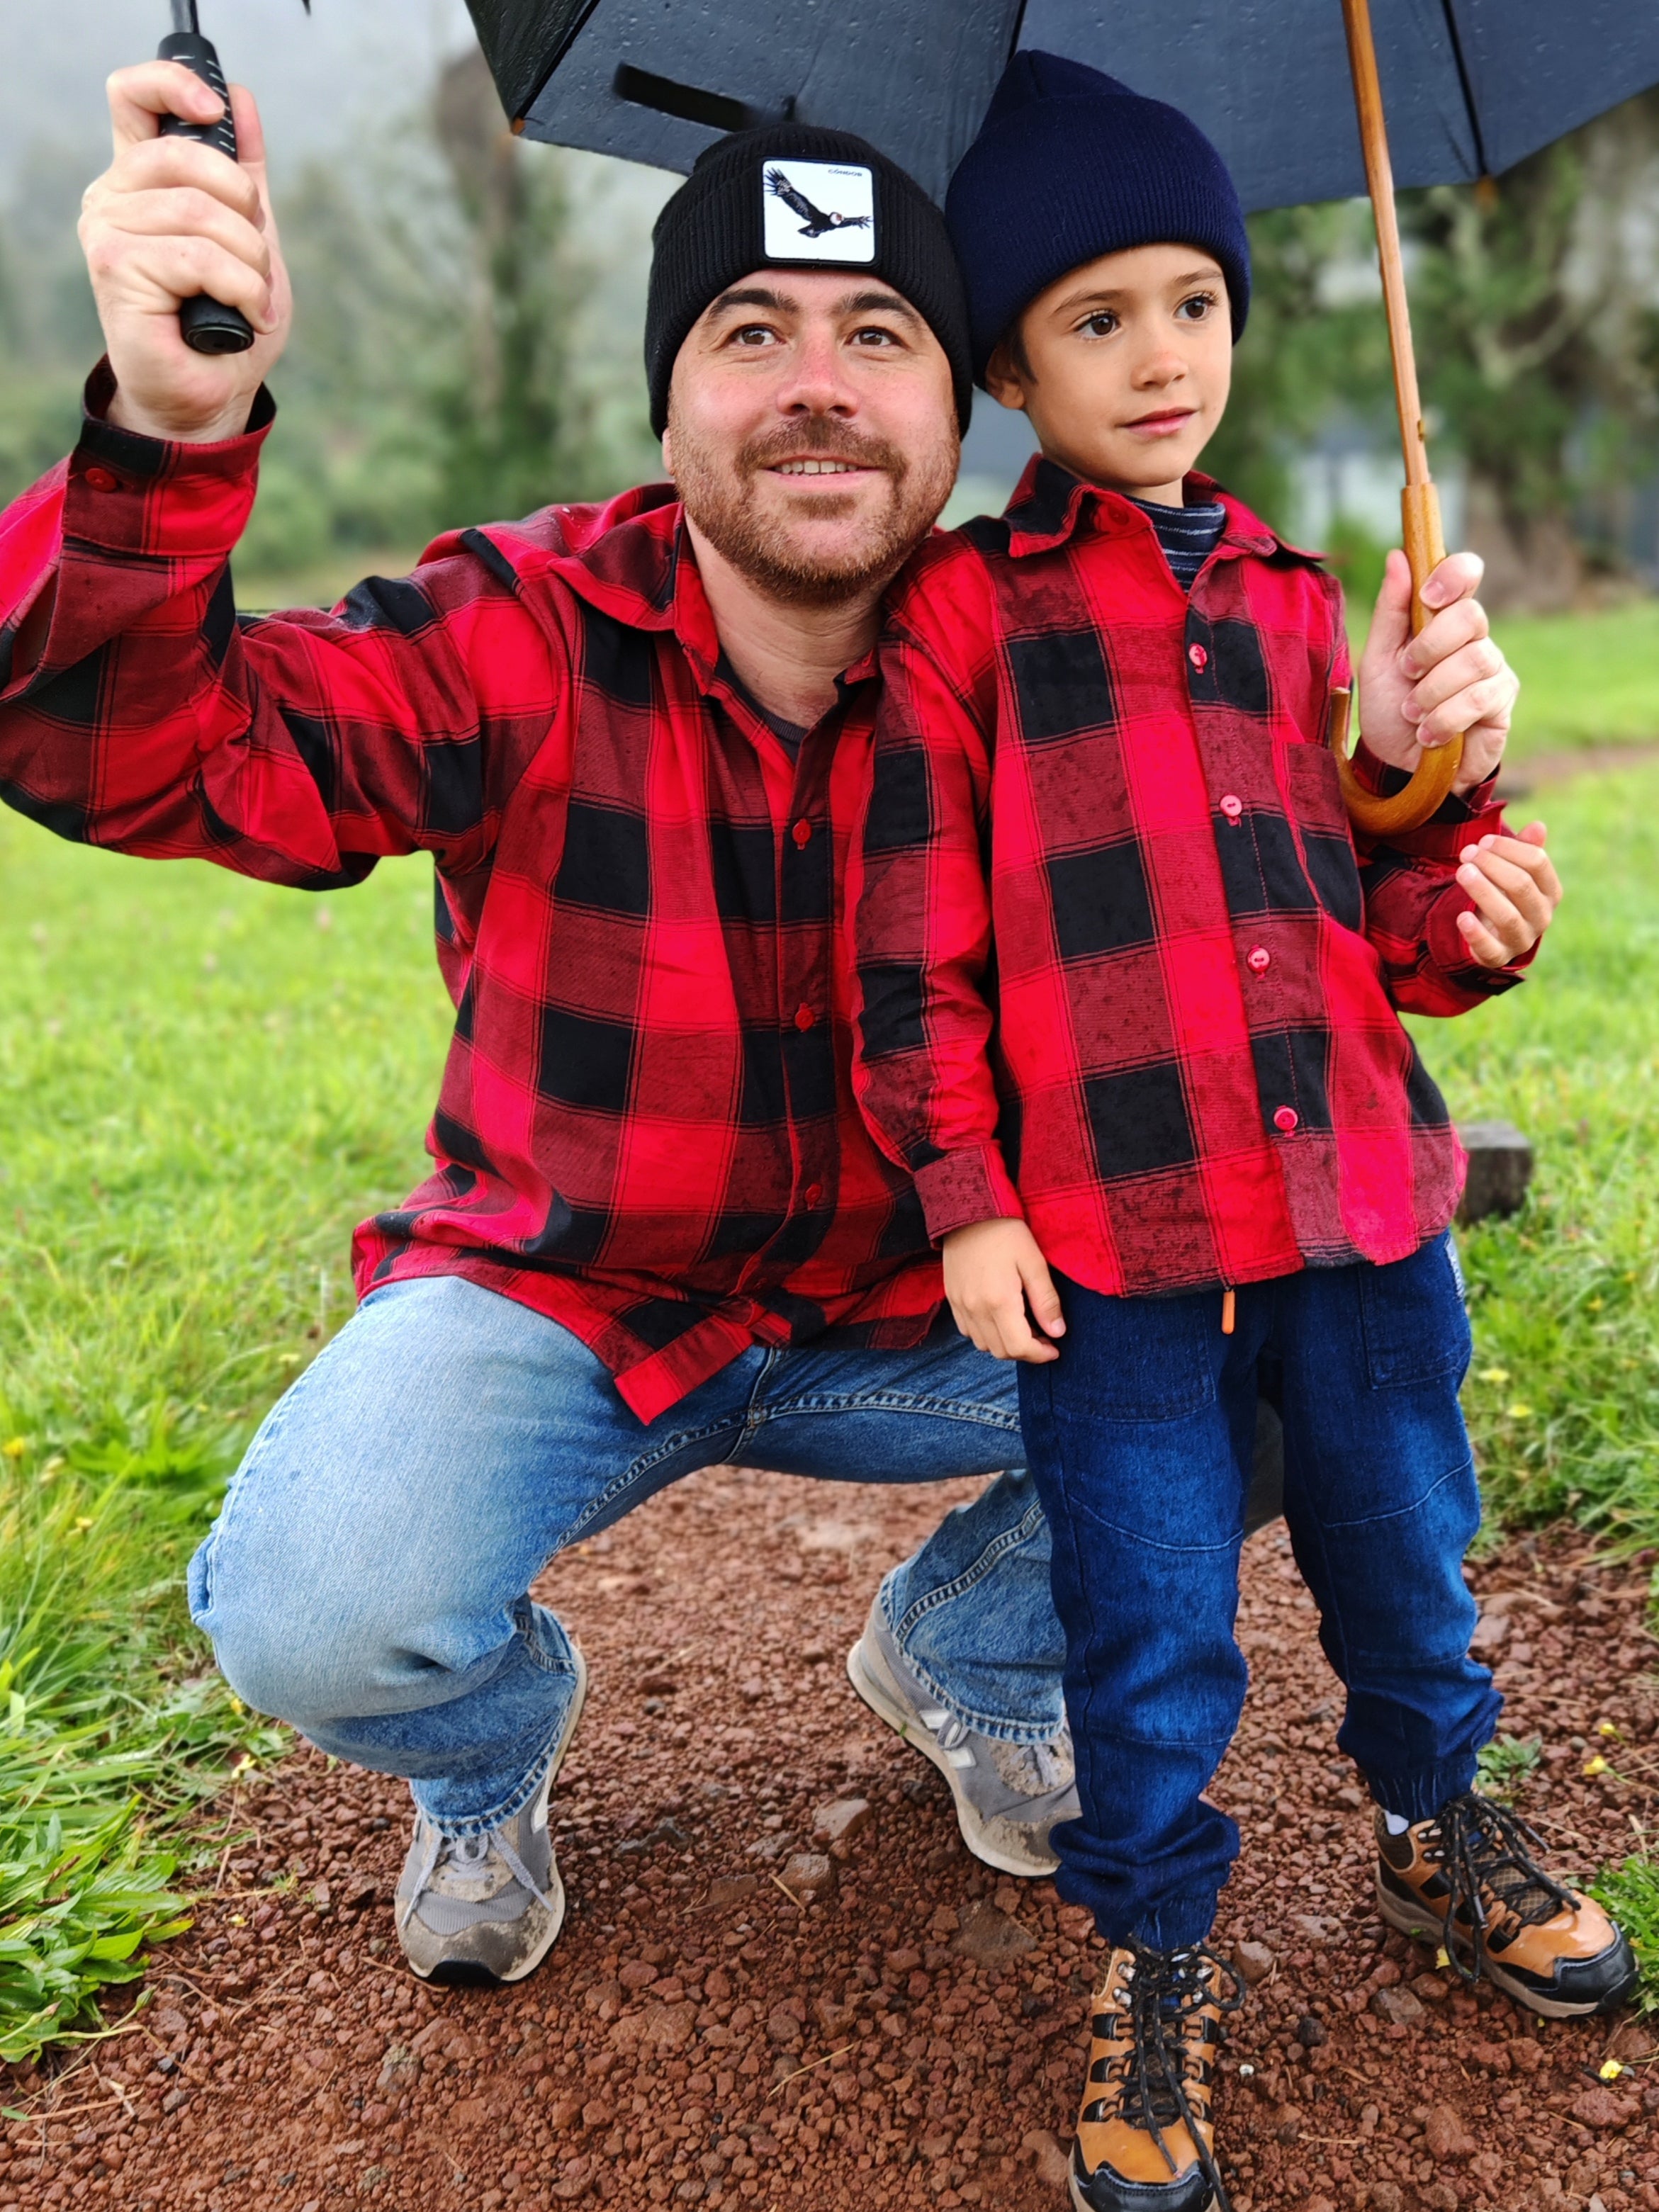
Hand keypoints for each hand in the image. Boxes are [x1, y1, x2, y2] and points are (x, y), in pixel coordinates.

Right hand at [79, 62, 289, 442]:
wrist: (211, 395)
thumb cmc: (227, 322)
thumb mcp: (251, 236)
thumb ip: (244, 173)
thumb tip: (242, 101)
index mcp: (140, 180)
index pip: (134, 96)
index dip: (173, 84)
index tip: (213, 108)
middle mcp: (113, 198)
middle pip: (188, 155)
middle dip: (245, 210)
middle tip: (254, 261)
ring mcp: (107, 231)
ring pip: (201, 212)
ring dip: (249, 262)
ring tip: (250, 298)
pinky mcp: (115, 269)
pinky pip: (198, 256)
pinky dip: (239, 288)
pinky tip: (242, 315)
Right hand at [941, 1219, 1064, 1363]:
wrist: (968, 1210)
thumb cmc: (1005, 1231)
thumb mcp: (1034, 1262)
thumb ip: (1046, 1300)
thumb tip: (1058, 1332)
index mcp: (999, 1300)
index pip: (1019, 1347)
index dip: (1040, 1355)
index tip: (1055, 1349)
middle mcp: (975, 1308)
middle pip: (1001, 1351)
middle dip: (1025, 1352)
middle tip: (1044, 1337)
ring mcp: (960, 1305)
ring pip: (984, 1345)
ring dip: (1005, 1344)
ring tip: (1024, 1328)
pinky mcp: (952, 1298)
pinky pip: (968, 1331)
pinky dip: (987, 1334)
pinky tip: (1000, 1318)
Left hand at [1356, 549, 1517, 791]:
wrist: (1397, 766)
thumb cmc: (1389, 709)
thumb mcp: (1377, 660)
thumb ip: (1390, 610)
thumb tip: (1398, 556)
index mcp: (1443, 619)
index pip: (1467, 574)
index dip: (1454, 575)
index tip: (1427, 597)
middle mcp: (1474, 638)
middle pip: (1471, 616)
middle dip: (1430, 647)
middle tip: (1408, 673)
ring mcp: (1493, 670)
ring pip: (1475, 661)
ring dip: (1433, 691)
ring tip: (1413, 713)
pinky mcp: (1502, 704)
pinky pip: (1480, 698)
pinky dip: (1446, 718)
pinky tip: (1430, 734)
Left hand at [1455, 821, 1560, 966]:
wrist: (1494, 937)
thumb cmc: (1505, 896)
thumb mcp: (1515, 872)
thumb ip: (1524, 851)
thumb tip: (1538, 826)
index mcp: (1551, 892)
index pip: (1537, 863)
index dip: (1509, 848)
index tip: (1483, 841)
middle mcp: (1541, 917)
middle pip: (1521, 885)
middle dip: (1492, 865)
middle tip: (1466, 853)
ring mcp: (1521, 939)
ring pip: (1507, 915)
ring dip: (1483, 890)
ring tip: (1462, 872)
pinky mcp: (1498, 957)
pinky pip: (1489, 948)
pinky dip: (1475, 933)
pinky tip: (1461, 916)